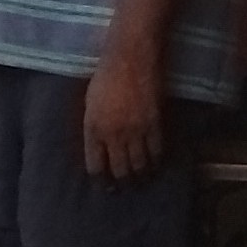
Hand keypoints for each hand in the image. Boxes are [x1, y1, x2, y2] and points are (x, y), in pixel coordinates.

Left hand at [80, 50, 165, 180]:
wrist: (130, 57)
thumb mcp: (90, 102)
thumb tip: (99, 144)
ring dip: (140, 176)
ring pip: (138, 164)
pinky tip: (156, 166)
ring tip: (141, 182)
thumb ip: (94, 125)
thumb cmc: (105, 73)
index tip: (104, 186)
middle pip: (119, 170)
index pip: (96, 165)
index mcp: (92, 129)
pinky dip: (156, 161)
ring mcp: (134, 131)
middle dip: (121, 183)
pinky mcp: (154, 124)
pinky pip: (156, 151)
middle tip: (124, 189)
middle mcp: (112, 135)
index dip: (100, 179)